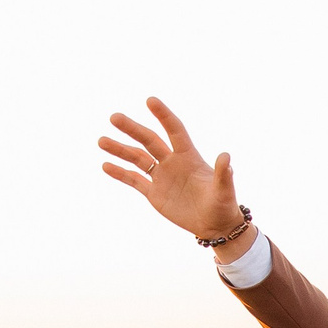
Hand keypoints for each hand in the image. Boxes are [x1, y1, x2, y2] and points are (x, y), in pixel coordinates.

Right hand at [98, 97, 245, 239]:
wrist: (214, 226)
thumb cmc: (223, 207)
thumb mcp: (224, 191)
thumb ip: (223, 174)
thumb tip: (226, 156)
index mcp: (189, 157)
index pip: (174, 130)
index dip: (163, 116)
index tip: (150, 100)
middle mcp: (172, 162)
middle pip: (149, 140)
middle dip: (132, 129)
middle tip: (114, 117)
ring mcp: (162, 177)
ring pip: (137, 158)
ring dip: (120, 149)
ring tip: (101, 140)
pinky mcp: (154, 193)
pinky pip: (134, 180)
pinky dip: (120, 173)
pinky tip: (105, 165)